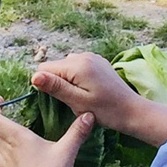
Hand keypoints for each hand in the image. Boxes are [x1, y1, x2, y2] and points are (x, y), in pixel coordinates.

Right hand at [32, 52, 166, 146]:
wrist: (132, 110)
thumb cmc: (105, 110)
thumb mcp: (78, 101)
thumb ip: (56, 87)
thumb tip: (34, 76)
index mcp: (77, 64)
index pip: (45, 69)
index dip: (46, 85)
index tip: (59, 99)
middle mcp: (83, 55)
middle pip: (55, 66)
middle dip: (58, 83)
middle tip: (73, 100)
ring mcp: (92, 57)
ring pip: (66, 67)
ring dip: (67, 81)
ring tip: (81, 96)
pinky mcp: (98, 62)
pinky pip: (77, 66)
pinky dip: (77, 78)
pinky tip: (88, 90)